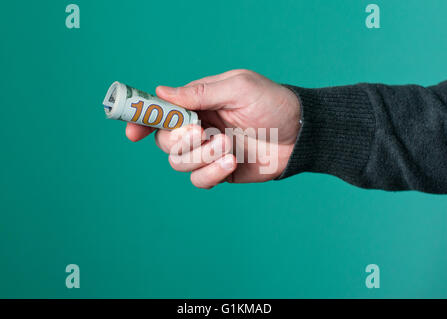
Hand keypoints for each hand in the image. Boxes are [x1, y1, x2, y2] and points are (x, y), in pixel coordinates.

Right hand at [126, 69, 300, 188]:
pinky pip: (199, 180)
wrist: (301, 134)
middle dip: (180, 140)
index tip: (132, 133)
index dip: (143, 121)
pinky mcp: (220, 171)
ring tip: (228, 147)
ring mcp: (209, 151)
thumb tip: (162, 92)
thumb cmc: (272, 103)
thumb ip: (200, 93)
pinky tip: (232, 163)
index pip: (162, 112)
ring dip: (200, 156)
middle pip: (165, 142)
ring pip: (179, 163)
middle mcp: (199, 127)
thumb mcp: (239, 87)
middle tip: (203, 131)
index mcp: (199, 103)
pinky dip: (211, 174)